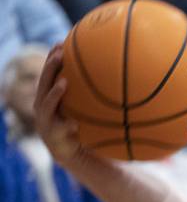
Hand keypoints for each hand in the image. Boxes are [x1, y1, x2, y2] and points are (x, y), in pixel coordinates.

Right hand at [33, 44, 91, 170]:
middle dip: (50, 68)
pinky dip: (66, 125)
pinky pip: (59, 128)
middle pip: (44, 83)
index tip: (61, 43)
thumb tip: (127, 80)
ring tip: (64, 82)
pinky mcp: (52, 138)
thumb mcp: (92, 112)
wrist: (80, 158)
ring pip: (45, 104)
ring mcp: (46, 122)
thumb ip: (99, 98)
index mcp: (52, 98)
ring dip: (54, 93)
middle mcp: (45, 107)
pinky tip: (74, 123)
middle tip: (60, 54)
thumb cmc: (88, 130)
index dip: (52, 59)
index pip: (50, 74)